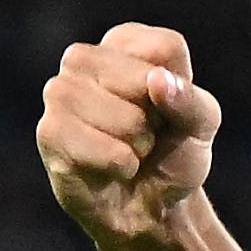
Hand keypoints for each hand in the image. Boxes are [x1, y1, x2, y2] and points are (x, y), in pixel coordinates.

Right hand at [37, 22, 222, 249]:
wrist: (152, 208)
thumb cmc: (176, 153)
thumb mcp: (202, 125)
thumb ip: (190, 100)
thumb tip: (157, 81)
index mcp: (127, 43)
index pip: (164, 48)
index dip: (178, 86)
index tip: (170, 107)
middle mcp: (85, 60)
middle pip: (136, 78)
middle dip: (154, 116)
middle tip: (148, 133)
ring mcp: (60, 93)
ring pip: (114, 111)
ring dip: (136, 142)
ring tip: (132, 150)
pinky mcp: (48, 130)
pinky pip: (91, 142)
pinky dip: (117, 163)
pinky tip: (115, 168)